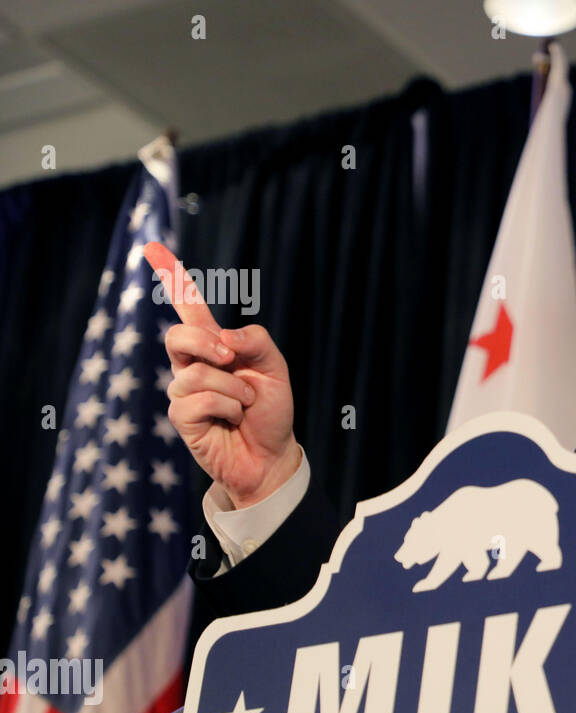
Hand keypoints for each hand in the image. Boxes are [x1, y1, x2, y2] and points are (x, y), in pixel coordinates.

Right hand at [146, 242, 298, 508]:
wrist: (271, 455)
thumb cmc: (271, 410)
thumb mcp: (276, 369)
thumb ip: (256, 341)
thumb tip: (224, 335)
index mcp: (216, 345)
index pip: (189, 307)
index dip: (173, 277)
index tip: (152, 247)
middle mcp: (193, 364)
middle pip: (179, 334)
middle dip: (205, 342)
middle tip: (231, 359)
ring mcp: (184, 390)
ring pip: (198, 373)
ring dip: (233, 389)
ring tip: (245, 405)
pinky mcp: (182, 417)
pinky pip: (199, 399)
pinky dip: (227, 407)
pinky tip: (232, 419)